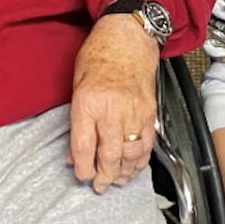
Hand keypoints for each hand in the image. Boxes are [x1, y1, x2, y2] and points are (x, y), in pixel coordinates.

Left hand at [68, 15, 157, 193]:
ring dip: (123, 172)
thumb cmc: (99, 56)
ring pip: (130, 153)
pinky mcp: (149, 112)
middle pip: (109, 155)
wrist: (128, 37)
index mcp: (88, 102)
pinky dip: (140, 160)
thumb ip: (77, 121)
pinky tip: (133, 166)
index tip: (82, 175)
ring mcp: (134, 111)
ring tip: (116, 180)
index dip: (83, 168)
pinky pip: (146, 143)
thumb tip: (75, 152)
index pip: (84, 146)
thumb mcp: (77, 86)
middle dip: (103, 176)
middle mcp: (112, 109)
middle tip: (99, 185)